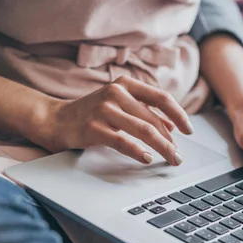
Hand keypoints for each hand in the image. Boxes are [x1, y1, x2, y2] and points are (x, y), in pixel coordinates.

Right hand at [42, 76, 192, 164]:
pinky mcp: (93, 128)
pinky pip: (122, 141)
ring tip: (171, 158)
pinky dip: (138, 151)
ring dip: (162, 147)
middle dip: (171, 140)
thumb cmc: (91, 113)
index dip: (179, 114)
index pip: (161, 98)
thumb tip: (172, 126)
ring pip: (143, 130)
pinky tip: (147, 158)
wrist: (54, 119)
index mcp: (126, 84)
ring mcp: (104, 109)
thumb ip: (144, 111)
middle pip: (154, 118)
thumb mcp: (119, 104)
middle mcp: (116, 93)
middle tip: (178, 155)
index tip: (189, 130)